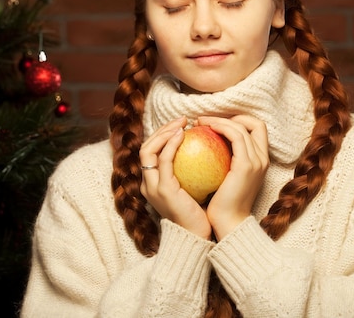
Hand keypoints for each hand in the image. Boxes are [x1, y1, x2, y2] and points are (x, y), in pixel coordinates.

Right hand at [139, 116, 211, 239]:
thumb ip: (192, 170)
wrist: (199, 235)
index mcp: (153, 182)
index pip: (152, 151)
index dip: (164, 135)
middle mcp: (147, 183)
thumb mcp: (194, 186)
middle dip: (162, 129)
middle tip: (183, 119)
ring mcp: (152, 186)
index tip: (183, 125)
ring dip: (165, 132)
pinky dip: (171, 144)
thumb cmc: (202, 212)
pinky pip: (164, 160)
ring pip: (149, 150)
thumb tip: (207, 148)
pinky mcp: (162, 189)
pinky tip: (184, 135)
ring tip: (182, 123)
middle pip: (146, 147)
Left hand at [197, 115, 268, 239]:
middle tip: (206, 120)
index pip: (257, 130)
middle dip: (230, 116)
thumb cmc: (222, 205)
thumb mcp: (227, 179)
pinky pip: (234, 135)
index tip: (216, 124)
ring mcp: (257, 161)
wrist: (228, 223)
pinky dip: (220, 127)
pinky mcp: (246, 165)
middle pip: (253, 123)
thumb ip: (226, 162)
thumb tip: (208, 145)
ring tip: (200, 122)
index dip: (240, 121)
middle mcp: (263, 159)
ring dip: (219, 119)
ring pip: (242, 126)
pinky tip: (204, 129)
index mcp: (261, 161)